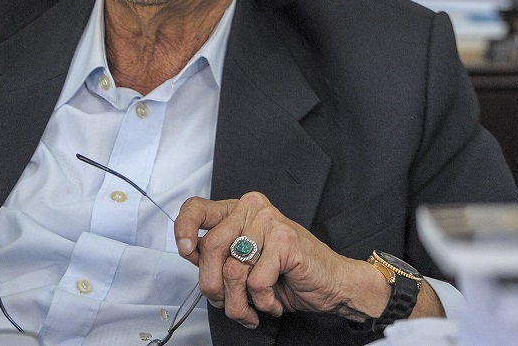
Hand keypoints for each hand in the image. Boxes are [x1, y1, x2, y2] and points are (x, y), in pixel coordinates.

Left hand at [173, 192, 391, 328]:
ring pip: (232, 269)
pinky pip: (256, 281)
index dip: (183, 229)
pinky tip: (272, 302)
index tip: (184, 251)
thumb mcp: (243, 261)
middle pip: (210, 248)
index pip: (197, 207)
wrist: (333, 284)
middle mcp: (252, 209)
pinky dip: (262, 302)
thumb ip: (217, 254)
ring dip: (237, 303)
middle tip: (225, 303)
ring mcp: (269, 222)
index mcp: (237, 210)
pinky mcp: (286, 240)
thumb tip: (188, 253)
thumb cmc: (288, 274)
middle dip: (213, 287)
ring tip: (250, 310)